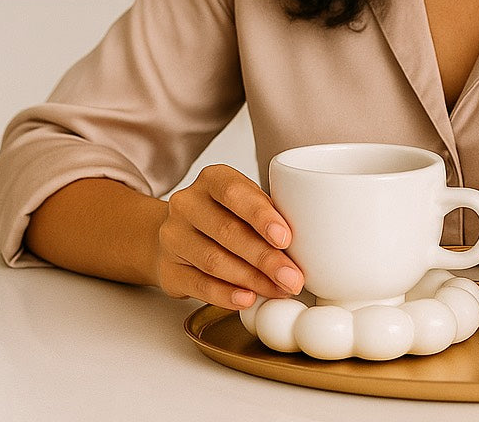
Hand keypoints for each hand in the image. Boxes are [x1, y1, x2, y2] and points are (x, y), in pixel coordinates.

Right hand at [154, 164, 303, 309]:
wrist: (180, 236)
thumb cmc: (226, 217)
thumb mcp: (248, 204)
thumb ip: (272, 215)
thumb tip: (310, 244)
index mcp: (212, 179)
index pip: (234, 193)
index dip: (261, 216)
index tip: (286, 238)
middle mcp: (187, 204)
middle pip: (227, 232)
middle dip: (265, 258)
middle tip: (292, 277)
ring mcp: (173, 237)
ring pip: (214, 261)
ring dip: (252, 280)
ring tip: (279, 290)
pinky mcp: (167, 269)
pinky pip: (198, 285)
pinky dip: (226, 295)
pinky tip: (247, 299)